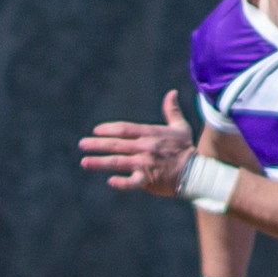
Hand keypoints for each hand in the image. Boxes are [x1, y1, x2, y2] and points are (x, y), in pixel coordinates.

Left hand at [80, 90, 196, 196]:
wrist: (195, 173)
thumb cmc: (186, 150)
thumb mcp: (180, 127)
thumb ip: (172, 111)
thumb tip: (172, 93)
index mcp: (150, 134)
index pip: (125, 129)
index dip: (109, 129)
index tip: (95, 131)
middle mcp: (146, 148)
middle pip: (116, 144)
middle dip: (97, 144)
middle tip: (81, 144)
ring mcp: (146, 164)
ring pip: (118, 162)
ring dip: (99, 162)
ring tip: (84, 162)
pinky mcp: (149, 180)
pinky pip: (132, 182)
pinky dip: (121, 183)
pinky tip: (110, 181)